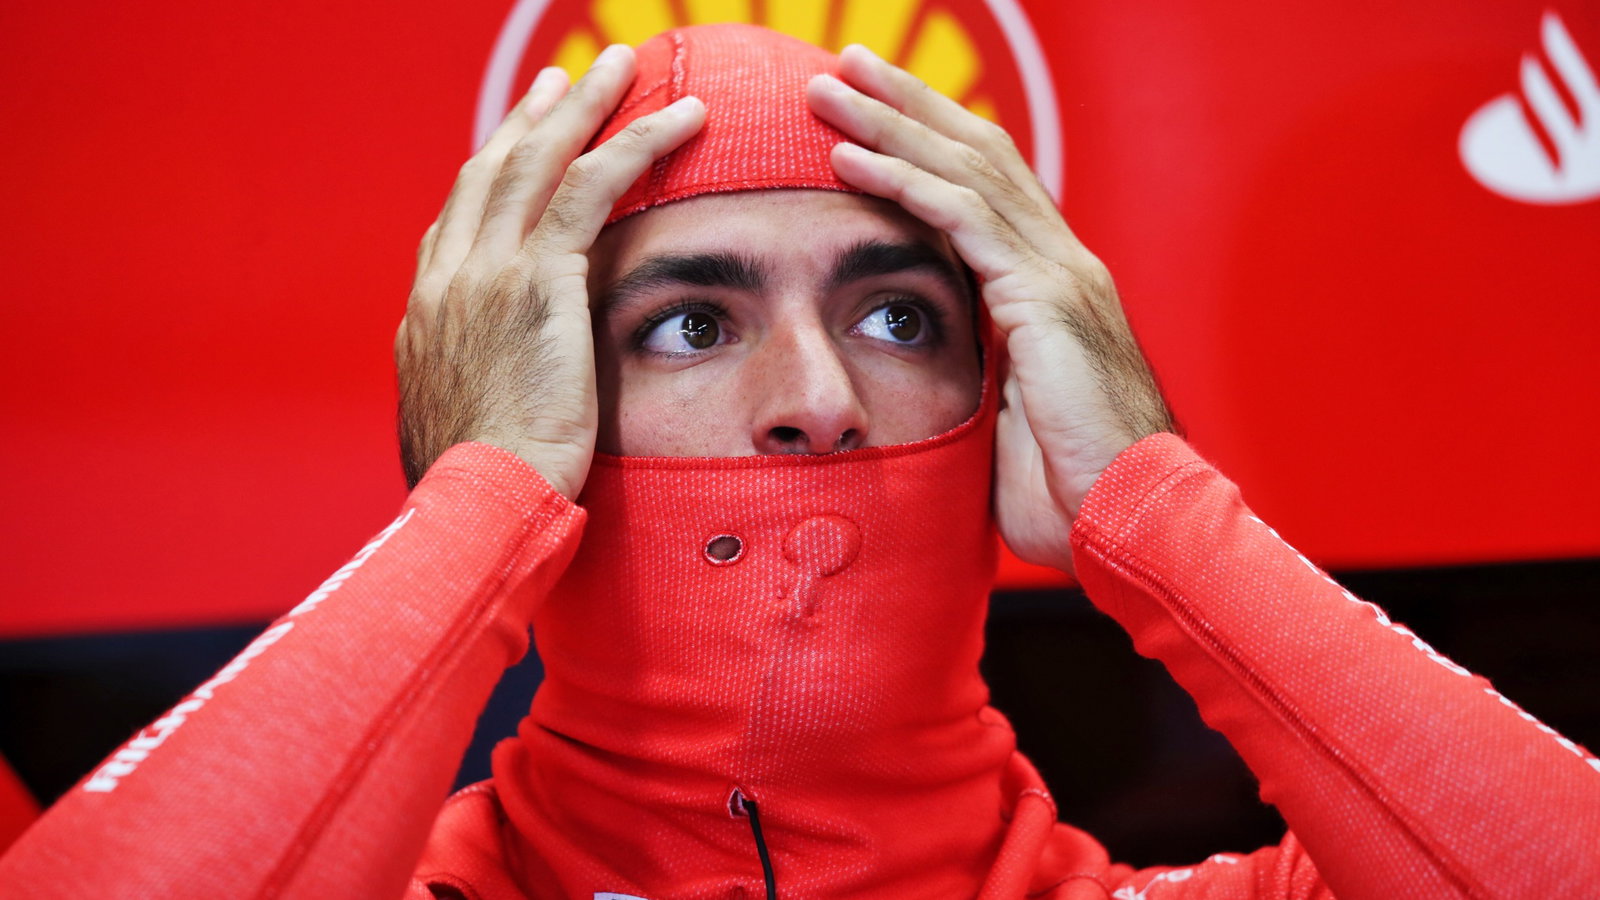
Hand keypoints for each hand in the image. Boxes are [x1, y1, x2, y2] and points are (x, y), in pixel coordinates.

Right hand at [398, 47, 704, 498]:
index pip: (458, 222)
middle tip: (565, 79)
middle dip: (531, 118)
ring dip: (586, 105)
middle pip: (491, 170)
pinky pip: (594, 187)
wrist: (479, 505)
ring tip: (622, 65)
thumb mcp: (457, 433)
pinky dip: (637, 143)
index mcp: (426, 315)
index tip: (515, 143)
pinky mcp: (540, 279)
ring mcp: (488, 271)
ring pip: (539, 160)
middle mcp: (448, 278)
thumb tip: (484, 405)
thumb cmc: (477, 494)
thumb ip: (472, 395)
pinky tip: (679, 118)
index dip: (490, 174)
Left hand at [807, 46, 1173, 573]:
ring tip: (827, 88)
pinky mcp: (1046, 298)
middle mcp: (1061, 262)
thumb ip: (974, 372)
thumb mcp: (1006, 416)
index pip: (985, 186)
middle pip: (976, 153)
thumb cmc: (1066, 490)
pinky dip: (903, 182)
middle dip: (906, 104)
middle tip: (844, 64)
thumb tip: (919, 370)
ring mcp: (1058, 273)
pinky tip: (851, 159)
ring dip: (890, 123)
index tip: (867, 114)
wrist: (1129, 522)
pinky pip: (963, 219)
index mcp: (1051, 285)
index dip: (928, 141)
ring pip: (964, 169)